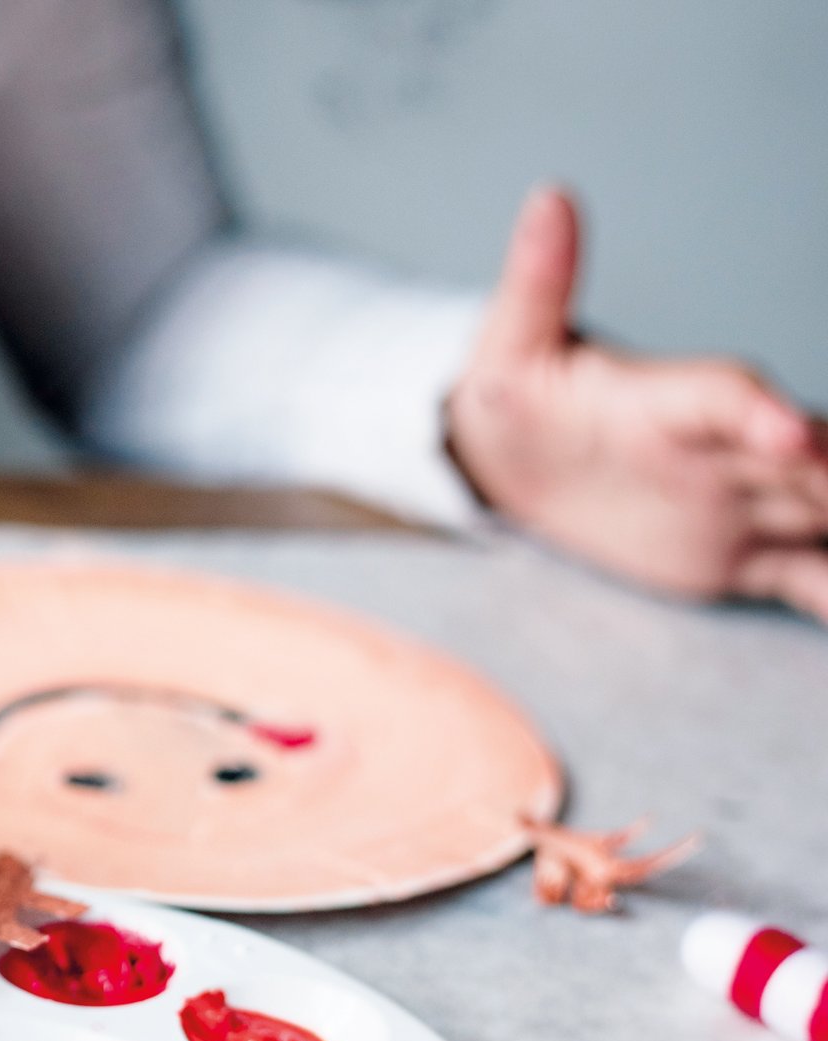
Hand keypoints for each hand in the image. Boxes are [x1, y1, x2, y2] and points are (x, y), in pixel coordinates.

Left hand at [448, 186, 827, 618]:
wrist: (515, 456)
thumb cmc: (515, 395)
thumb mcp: (507, 347)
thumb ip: (535, 283)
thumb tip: (547, 197)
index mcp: (669, 400)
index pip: (727, 398)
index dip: (763, 413)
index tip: (792, 433)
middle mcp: (727, 449)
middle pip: (812, 459)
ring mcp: (743, 501)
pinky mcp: (743, 555)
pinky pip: (811, 578)